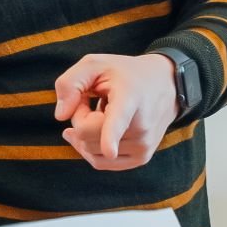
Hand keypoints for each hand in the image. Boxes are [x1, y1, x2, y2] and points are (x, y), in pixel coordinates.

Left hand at [53, 52, 179, 170]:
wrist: (165, 84)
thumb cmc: (125, 74)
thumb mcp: (95, 64)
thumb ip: (70, 83)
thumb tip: (61, 116)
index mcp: (130, 98)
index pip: (118, 121)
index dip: (111, 137)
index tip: (110, 151)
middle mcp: (140, 126)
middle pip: (87, 135)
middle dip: (79, 118)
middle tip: (93, 101)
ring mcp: (143, 146)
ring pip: (90, 150)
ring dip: (87, 133)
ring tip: (102, 112)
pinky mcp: (141, 158)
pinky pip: (100, 162)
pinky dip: (93, 147)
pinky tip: (100, 129)